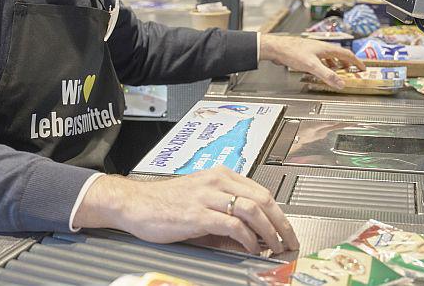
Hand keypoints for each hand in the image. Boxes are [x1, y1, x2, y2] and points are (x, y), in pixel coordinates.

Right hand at [73, 166, 298, 254]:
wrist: (135, 203)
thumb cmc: (165, 203)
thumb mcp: (201, 201)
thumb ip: (225, 214)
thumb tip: (250, 235)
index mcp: (220, 176)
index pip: (260, 191)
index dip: (278, 212)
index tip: (286, 228)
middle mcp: (217, 182)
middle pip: (262, 199)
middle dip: (280, 222)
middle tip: (288, 240)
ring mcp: (207, 196)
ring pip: (251, 209)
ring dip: (268, 231)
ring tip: (273, 246)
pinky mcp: (197, 214)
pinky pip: (232, 224)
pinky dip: (247, 238)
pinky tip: (250, 247)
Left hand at [259, 34, 365, 89]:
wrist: (277, 48)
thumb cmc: (292, 52)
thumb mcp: (312, 66)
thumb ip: (327, 75)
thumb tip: (341, 83)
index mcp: (326, 48)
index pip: (347, 54)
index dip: (356, 61)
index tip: (363, 68)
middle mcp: (321, 47)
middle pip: (339, 54)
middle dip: (348, 63)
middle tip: (353, 71)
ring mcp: (314, 50)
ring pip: (330, 57)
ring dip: (336, 64)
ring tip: (339, 72)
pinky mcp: (306, 54)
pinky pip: (321, 60)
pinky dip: (325, 65)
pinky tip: (320, 70)